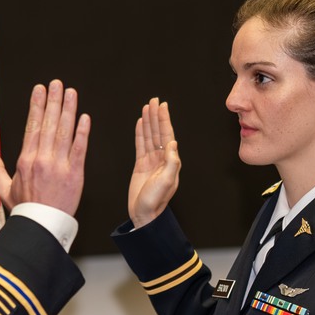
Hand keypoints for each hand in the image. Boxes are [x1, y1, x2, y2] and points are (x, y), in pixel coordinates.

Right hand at [0, 80, 88, 215]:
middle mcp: (42, 160)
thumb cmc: (25, 209)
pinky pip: (79, 149)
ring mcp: (59, 166)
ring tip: (70, 92)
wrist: (42, 227)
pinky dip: (82, 132)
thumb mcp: (6, 190)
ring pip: (64, 132)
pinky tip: (84, 117)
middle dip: (53, 101)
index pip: (32, 126)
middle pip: (48, 124)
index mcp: (26, 160)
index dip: (36, 106)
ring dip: (68, 110)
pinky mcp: (75, 174)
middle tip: (57, 83)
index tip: (39, 90)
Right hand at [128, 97, 181, 228]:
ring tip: (147, 107)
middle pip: (159, 132)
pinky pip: (140, 145)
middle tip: (155, 100)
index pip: (167, 136)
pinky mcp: (140, 165)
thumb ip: (172, 163)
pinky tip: (140, 123)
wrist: (144, 215)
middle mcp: (162, 159)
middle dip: (157, 116)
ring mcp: (151, 161)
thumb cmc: (155, 202)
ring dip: (149, 121)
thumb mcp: (166, 182)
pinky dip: (140, 133)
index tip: (163, 106)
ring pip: (150, 136)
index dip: (164, 120)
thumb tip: (173, 143)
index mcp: (170, 162)